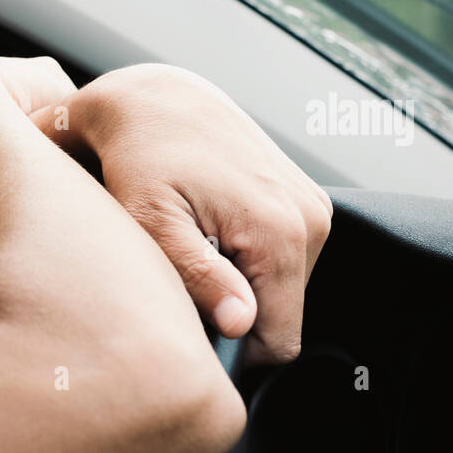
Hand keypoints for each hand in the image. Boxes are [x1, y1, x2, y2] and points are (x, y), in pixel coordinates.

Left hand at [30, 63, 331, 364]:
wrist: (156, 99)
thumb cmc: (140, 157)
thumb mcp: (152, 221)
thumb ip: (199, 277)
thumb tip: (242, 326)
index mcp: (281, 231)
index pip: (278, 342)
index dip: (232, 354)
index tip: (190, 331)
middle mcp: (311, 220)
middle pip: (280, 319)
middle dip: (232, 316)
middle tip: (181, 282)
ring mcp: (313, 208)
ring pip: (280, 292)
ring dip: (237, 287)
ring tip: (193, 248)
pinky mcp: (304, 201)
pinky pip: (281, 262)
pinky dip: (245, 261)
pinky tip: (209, 232)